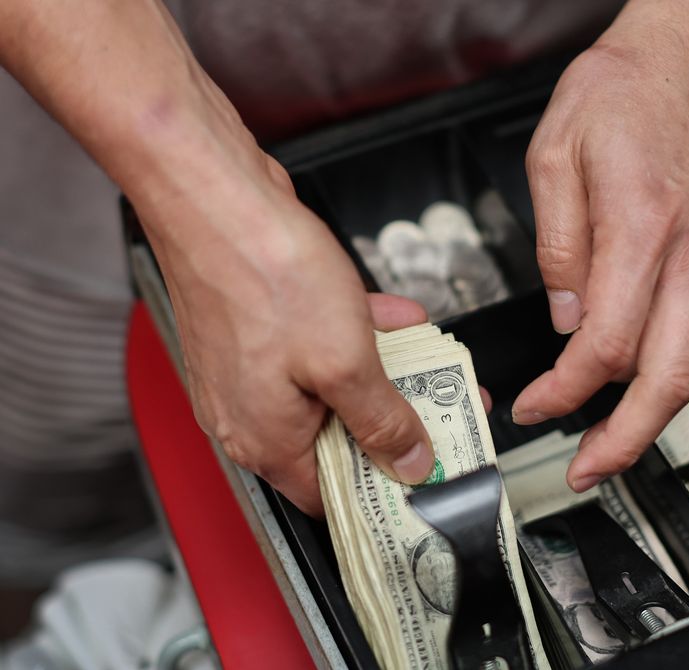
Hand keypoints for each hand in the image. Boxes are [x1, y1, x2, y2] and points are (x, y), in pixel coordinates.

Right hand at [136, 131, 437, 515]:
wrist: (215, 197)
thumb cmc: (262, 273)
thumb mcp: (344, 362)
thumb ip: (380, 420)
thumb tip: (408, 462)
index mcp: (264, 438)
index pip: (331, 495)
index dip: (382, 490)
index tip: (424, 476)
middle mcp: (250, 412)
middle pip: (337, 440)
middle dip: (394, 423)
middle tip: (439, 416)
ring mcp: (252, 369)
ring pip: (332, 388)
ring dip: (384, 374)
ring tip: (432, 365)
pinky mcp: (260, 331)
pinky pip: (319, 349)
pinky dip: (358, 337)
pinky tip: (397, 318)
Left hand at [511, 1, 688, 491]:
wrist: (685, 65)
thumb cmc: (620, 94)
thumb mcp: (554, 156)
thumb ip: (558, 247)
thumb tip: (565, 320)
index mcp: (642, 227)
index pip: (607, 343)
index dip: (567, 389)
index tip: (534, 404)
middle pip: (670, 377)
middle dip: (625, 438)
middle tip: (586, 471)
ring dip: (652, 421)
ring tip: (608, 450)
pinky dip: (667, 381)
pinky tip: (635, 397)